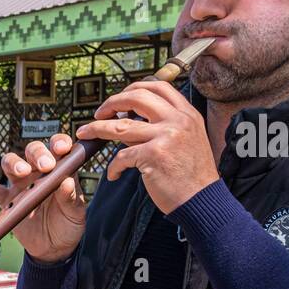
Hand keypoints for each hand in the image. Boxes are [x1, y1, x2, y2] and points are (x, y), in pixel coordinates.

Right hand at [0, 134, 85, 262]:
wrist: (53, 248)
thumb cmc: (68, 225)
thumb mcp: (76, 213)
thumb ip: (71, 197)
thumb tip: (66, 182)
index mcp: (59, 170)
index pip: (58, 148)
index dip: (59, 143)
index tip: (61, 149)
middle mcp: (38, 173)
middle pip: (33, 151)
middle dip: (37, 154)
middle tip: (44, 166)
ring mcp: (21, 185)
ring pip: (11, 164)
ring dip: (14, 164)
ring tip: (21, 173)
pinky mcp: (7, 202)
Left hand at [77, 81, 216, 213]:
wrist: (203, 201)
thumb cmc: (192, 176)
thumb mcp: (187, 141)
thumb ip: (163, 126)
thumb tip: (127, 121)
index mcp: (187, 114)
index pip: (158, 87)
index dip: (134, 88)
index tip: (119, 98)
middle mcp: (178, 120)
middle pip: (136, 97)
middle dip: (111, 102)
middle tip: (98, 113)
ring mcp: (166, 136)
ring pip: (120, 126)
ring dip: (97, 129)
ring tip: (85, 134)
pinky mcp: (153, 155)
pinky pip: (121, 156)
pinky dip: (113, 166)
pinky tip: (114, 174)